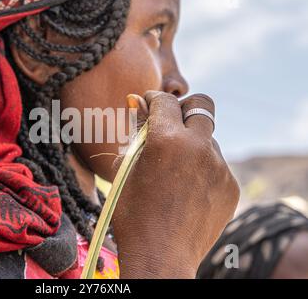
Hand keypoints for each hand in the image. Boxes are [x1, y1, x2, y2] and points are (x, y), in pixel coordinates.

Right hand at [112, 91, 239, 278]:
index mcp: (167, 140)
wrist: (160, 257)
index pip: (165, 100)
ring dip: (192, 143)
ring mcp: (219, 167)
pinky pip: (217, 164)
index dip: (153, 99)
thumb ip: (135, 132)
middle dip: (184, 107)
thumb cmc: (133, 214)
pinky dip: (202, 167)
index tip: (148, 104)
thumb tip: (138, 101)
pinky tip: (188, 188)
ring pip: (208, 138)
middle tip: (170, 123)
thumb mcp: (125, 169)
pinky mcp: (231, 186)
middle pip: (202, 104)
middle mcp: (198, 147)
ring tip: (175, 170)